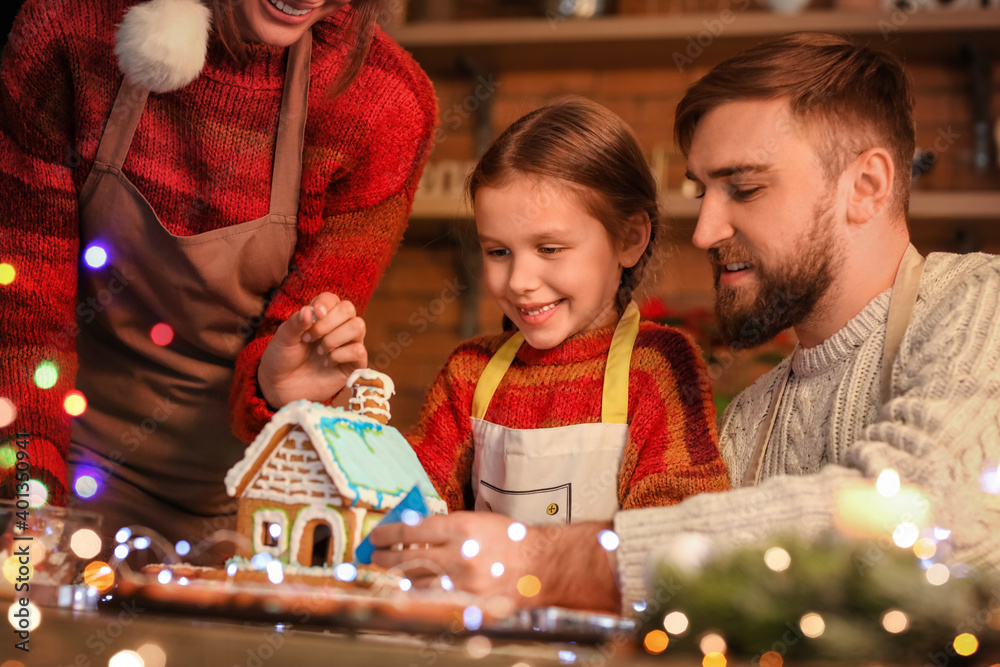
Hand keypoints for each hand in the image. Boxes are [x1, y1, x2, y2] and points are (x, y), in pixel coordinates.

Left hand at [258, 293, 366, 408]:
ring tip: (320, 351)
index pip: (332, 299)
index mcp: (321, 316)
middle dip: (329, 322)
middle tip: (309, 338)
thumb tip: (309, 310)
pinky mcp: (354, 363)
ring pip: (358, 326)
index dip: (325, 303)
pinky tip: (327, 363)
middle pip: (348, 309)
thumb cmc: (282, 359)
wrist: (281, 387)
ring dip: (335, 338)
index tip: (315, 314)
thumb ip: (295, 323)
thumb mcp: (283, 339)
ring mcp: (348, 344)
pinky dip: (340, 355)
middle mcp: (338, 327)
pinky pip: (358, 350)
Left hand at [370, 512, 619, 611]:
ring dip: (399, 577)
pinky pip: (434, 599)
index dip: (388, 534)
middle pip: (408, 559)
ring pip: (416, 583)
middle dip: (386, 558)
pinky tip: (413, 588)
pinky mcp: (468, 603)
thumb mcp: (478, 520)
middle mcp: (458, 555)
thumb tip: (412, 533)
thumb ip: (446, 527)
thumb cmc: (511, 539)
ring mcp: (463, 583)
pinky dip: (420, 593)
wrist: (542, 565)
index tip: (376, 536)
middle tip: (376, 556)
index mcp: (461, 527)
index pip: (411, 531)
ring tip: (391, 572)